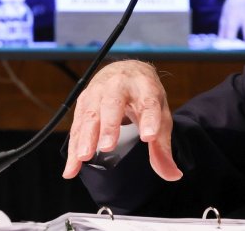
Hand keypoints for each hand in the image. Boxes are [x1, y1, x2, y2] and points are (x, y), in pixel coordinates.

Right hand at [62, 60, 181, 180]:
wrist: (126, 70)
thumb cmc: (144, 95)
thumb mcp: (160, 114)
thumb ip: (162, 145)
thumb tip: (172, 174)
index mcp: (145, 87)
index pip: (149, 103)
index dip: (149, 119)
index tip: (149, 136)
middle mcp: (120, 85)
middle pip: (114, 104)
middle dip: (110, 125)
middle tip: (108, 147)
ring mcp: (99, 91)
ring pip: (91, 113)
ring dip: (86, 136)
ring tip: (85, 157)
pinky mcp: (84, 101)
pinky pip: (78, 125)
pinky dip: (74, 146)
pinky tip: (73, 166)